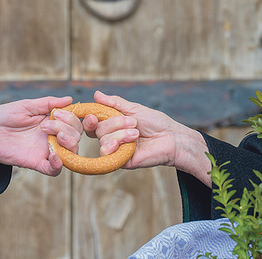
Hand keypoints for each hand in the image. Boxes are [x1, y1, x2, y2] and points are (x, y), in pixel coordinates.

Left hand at [0, 96, 82, 175]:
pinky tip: (54, 155)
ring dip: (69, 144)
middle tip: (47, 125)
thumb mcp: (26, 105)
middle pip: (75, 136)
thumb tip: (69, 99)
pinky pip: (54, 170)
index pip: (73, 122)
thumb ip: (47, 103)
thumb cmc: (4, 117)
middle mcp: (52, 137)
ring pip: (70, 153)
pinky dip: (58, 165)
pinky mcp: (36, 163)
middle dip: (68, 129)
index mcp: (52, 122)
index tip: (57, 113)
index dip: (71, 118)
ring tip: (57, 138)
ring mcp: (45, 150)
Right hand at [83, 91, 211, 184]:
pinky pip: (106, 154)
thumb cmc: (156, 123)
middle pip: (97, 130)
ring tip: (136, 133)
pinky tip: (123, 143)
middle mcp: (112, 138)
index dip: (90, 119)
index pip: (93, 123)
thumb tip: (96, 94)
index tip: (93, 115)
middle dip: (114, 123)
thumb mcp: (134, 109)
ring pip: (102, 141)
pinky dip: (112, 146)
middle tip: (133, 122)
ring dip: (119, 134)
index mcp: (113, 125)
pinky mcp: (120, 161)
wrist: (171, 138)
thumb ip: (114, 103)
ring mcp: (116, 150)